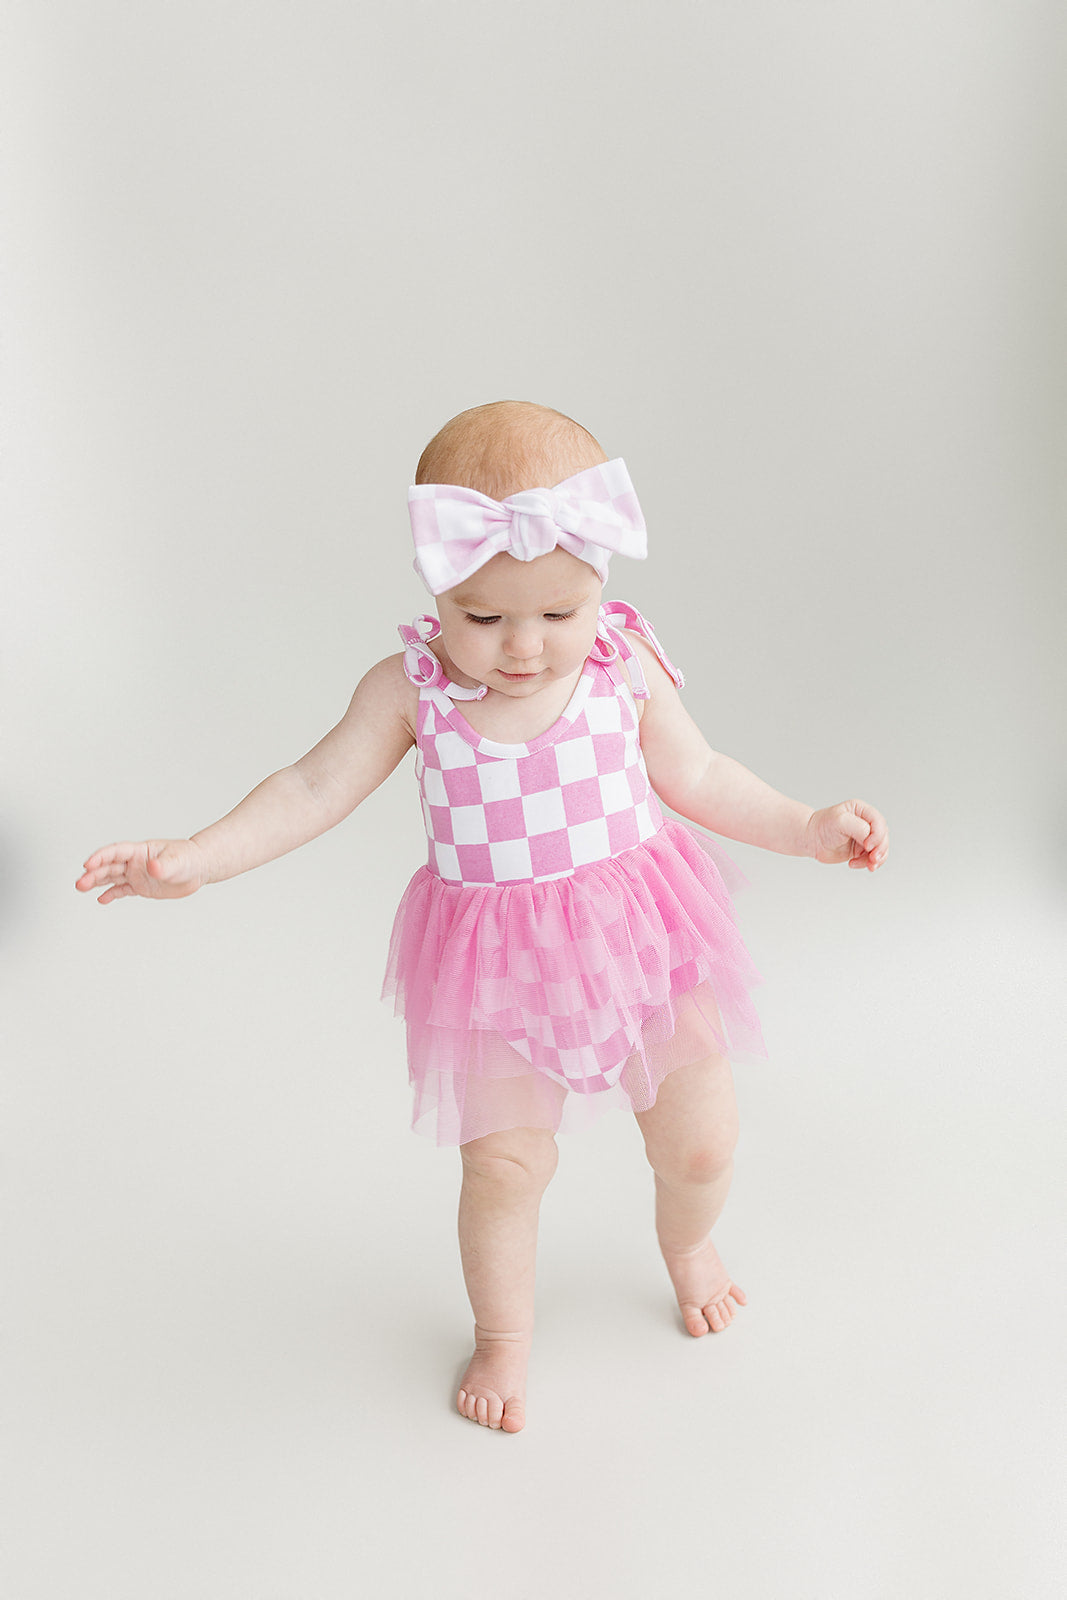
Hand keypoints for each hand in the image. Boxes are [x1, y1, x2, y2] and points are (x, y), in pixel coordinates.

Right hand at [75, 839, 205, 903]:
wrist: (197, 868)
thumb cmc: (188, 858)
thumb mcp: (177, 861)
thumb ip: (164, 864)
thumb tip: (153, 867)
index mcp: (140, 850)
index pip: (116, 851)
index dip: (101, 857)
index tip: (88, 864)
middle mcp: (134, 862)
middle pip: (109, 866)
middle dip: (93, 873)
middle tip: (80, 883)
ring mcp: (136, 874)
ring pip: (111, 877)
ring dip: (96, 882)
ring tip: (81, 887)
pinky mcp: (140, 886)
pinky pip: (122, 890)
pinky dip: (111, 894)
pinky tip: (100, 899)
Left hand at [806, 800, 888, 870]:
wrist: (810, 839)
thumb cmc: (822, 826)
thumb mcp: (840, 822)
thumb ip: (859, 828)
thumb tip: (872, 840)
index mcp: (862, 810)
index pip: (879, 822)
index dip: (877, 835)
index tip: (867, 845)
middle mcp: (866, 823)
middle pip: (883, 837)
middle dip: (880, 849)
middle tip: (872, 859)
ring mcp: (864, 837)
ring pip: (881, 849)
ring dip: (877, 859)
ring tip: (869, 866)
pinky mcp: (861, 850)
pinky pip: (872, 859)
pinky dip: (867, 864)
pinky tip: (852, 864)